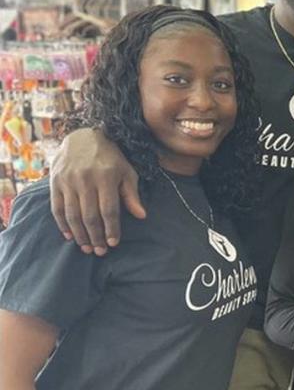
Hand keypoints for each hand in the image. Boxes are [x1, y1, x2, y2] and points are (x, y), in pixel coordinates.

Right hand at [50, 128, 145, 254]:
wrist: (83, 137)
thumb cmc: (110, 158)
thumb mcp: (126, 172)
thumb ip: (131, 195)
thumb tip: (141, 216)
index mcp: (106, 177)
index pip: (109, 210)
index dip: (111, 229)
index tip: (114, 243)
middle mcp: (85, 180)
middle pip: (90, 216)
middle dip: (96, 237)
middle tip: (101, 252)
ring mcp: (68, 181)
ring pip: (73, 215)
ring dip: (80, 234)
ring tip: (87, 248)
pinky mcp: (55, 182)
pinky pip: (57, 208)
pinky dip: (63, 224)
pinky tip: (70, 236)